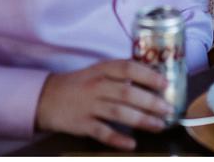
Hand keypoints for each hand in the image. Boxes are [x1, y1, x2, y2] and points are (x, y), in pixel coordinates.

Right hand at [35, 59, 174, 149]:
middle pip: (127, 93)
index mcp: (102, 70)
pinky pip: (101, 132)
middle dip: (150, 102)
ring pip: (118, 112)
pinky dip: (117, 138)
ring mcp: (88, 105)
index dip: (148, 75)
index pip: (128, 68)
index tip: (165, 83)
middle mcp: (96, 86)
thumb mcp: (97, 71)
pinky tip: (131, 144)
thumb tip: (151, 75)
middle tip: (168, 109)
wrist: (45, 98)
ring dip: (141, 120)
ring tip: (159, 125)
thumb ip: (120, 73)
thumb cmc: (79, 84)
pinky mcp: (81, 124)